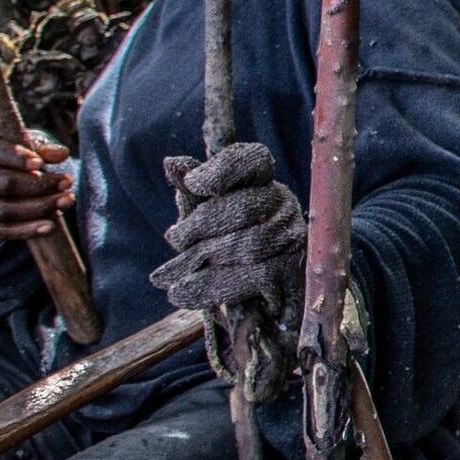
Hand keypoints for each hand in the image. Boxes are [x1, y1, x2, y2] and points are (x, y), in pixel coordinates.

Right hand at [0, 129, 72, 240]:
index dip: (13, 157)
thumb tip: (61, 154)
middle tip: (66, 182)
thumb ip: (41, 146)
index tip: (39, 163)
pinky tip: (50, 225)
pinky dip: (27, 230)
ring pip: (1, 210)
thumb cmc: (10, 152)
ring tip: (65, 201)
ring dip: (38, 208)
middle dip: (37, 185)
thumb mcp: (24, 142)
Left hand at [153, 142, 307, 332]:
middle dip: (201, 225)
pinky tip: (182, 294)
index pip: (252, 160)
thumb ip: (192, 192)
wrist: (251, 299)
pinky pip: (251, 277)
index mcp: (261, 182)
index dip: (224, 168)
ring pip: (247, 244)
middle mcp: (284, 204)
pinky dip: (212, 288)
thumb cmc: (224, 247)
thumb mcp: (205, 217)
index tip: (192, 183)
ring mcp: (293, 239)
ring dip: (202, 261)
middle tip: (174, 240)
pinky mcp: (293, 272)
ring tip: (166, 277)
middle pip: (243, 206)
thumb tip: (171, 164)